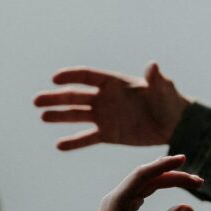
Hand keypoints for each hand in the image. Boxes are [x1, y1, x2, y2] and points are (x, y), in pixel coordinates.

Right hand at [33, 63, 191, 150]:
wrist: (173, 124)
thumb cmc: (169, 101)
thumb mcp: (163, 89)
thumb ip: (156, 79)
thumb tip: (153, 66)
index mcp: (114, 82)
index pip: (87, 76)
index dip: (71, 76)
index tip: (55, 79)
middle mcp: (104, 98)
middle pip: (75, 96)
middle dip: (56, 98)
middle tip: (37, 101)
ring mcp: (104, 116)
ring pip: (77, 116)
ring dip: (59, 116)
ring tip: (42, 117)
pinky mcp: (108, 134)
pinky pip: (87, 138)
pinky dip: (74, 142)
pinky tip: (59, 145)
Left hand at [89, 154, 202, 210]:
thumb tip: (190, 207)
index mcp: (114, 203)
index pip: (142, 175)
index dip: (163, 165)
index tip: (183, 159)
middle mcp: (113, 200)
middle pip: (145, 179)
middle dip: (172, 176)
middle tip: (199, 182)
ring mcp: (116, 206)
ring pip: (144, 186)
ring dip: (167, 182)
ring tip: (192, 183)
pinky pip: (141, 194)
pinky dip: (157, 189)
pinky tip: (169, 185)